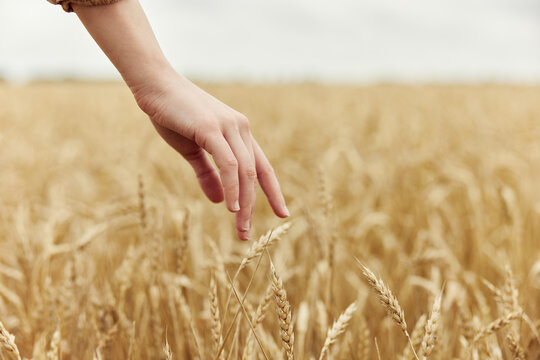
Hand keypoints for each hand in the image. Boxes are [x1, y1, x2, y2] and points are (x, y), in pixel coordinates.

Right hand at [132, 71, 288, 239]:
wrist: (154, 86)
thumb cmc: (172, 115)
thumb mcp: (192, 150)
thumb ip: (207, 174)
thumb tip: (220, 201)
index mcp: (239, 133)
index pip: (262, 167)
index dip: (273, 191)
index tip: (282, 213)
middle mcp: (240, 129)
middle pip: (256, 174)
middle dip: (253, 206)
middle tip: (246, 234)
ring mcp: (228, 127)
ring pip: (245, 172)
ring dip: (243, 203)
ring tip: (240, 228)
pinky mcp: (212, 128)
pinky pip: (228, 163)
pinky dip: (232, 186)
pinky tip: (230, 207)